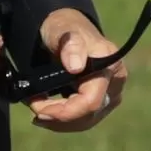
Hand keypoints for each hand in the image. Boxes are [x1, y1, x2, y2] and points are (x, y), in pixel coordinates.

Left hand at [27, 4, 127, 131]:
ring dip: (60, 122)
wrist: (67, 29)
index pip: (90, 102)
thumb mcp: (63, 32)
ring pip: (87, 121)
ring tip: (38, 110)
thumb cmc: (64, 28)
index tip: (38, 109)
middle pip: (89, 115)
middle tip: (33, 108)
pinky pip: (85, 119)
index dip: (64, 112)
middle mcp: (116, 81)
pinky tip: (48, 112)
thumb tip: (76, 67)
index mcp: (110, 65)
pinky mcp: (104, 100)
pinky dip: (64, 120)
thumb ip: (70, 45)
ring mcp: (111, 93)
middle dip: (59, 118)